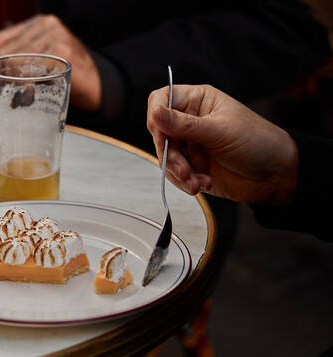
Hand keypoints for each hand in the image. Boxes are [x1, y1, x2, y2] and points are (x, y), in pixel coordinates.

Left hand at [0, 14, 100, 111]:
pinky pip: (36, 70)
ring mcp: (58, 37)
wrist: (95, 86)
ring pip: (20, 61)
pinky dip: (28, 83)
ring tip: (11, 95)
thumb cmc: (58, 75)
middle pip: (8, 51)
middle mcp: (46, 26)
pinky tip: (28, 94)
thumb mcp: (27, 65)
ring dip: (11, 81)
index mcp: (36, 25)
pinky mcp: (66, 53)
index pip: (0, 38)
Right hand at [146, 84, 297, 204]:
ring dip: (178, 172)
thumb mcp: (219, 131)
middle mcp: (190, 121)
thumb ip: (183, 125)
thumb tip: (155, 113)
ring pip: (165, 156)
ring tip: (195, 181)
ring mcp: (190, 144)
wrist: (276, 175)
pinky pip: (174, 174)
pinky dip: (185, 182)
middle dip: (170, 154)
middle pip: (160, 133)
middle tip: (183, 168)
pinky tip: (202, 183)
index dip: (156, 114)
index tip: (159, 131)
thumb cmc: (257, 143)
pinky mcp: (192, 166)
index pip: (163, 99)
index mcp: (198, 101)